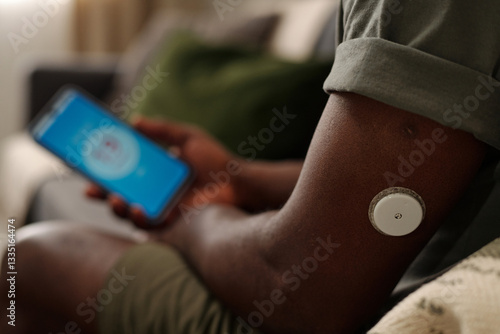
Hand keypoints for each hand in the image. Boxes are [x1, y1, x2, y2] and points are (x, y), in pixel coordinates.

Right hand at [85, 117, 242, 228]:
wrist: (237, 181)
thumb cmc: (215, 159)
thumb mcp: (186, 136)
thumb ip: (161, 128)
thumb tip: (132, 120)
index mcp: (154, 172)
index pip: (122, 174)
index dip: (103, 174)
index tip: (86, 170)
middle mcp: (154, 191)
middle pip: (120, 195)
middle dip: (103, 195)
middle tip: (92, 190)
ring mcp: (163, 207)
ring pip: (130, 214)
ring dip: (118, 208)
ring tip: (117, 199)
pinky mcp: (174, 221)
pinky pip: (151, 225)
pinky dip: (141, 218)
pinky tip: (139, 209)